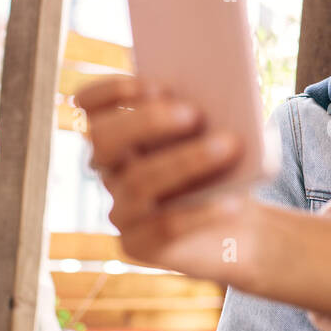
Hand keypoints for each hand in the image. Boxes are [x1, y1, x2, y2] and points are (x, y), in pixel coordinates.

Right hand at [75, 75, 247, 271]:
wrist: (240, 232)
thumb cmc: (227, 173)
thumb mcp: (217, 135)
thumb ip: (205, 114)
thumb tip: (210, 95)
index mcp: (120, 136)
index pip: (90, 106)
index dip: (111, 91)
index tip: (154, 83)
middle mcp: (110, 172)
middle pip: (104, 140)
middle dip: (147, 120)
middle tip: (194, 112)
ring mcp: (121, 211)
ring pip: (140, 181)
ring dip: (187, 160)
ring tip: (229, 145)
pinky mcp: (138, 246)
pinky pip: (165, 227)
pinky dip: (202, 212)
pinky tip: (232, 203)